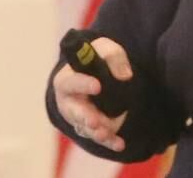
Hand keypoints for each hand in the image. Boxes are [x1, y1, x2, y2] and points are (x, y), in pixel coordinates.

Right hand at [53, 37, 131, 151]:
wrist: (99, 72)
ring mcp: (79, 118)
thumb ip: (114, 57)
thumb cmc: (97, 58)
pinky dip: (110, 141)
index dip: (83, 85)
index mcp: (66, 80)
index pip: (70, 83)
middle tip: (94, 121)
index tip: (97, 86)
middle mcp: (69, 102)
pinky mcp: (92, 127)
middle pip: (75, 112)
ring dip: (97, 132)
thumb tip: (126, 76)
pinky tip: (119, 144)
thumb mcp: (105, 49)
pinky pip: (100, 136)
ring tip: (106, 134)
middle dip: (85, 117)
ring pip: (86, 128)